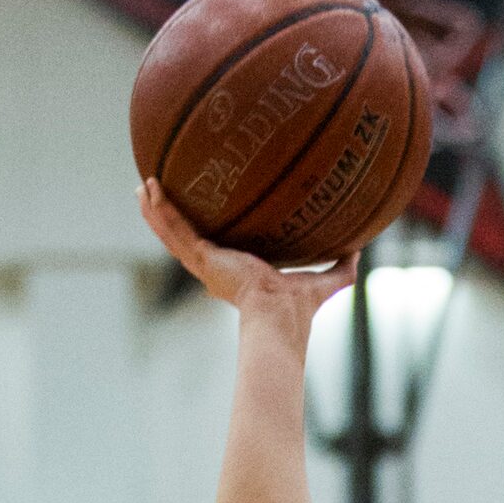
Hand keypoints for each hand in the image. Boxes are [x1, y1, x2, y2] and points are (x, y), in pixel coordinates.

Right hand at [136, 179, 356, 324]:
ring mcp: (205, 264)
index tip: (200, 214)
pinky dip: (160, 210)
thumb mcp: (325, 281)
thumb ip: (342, 265)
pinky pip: (174, 230)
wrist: (280, 318)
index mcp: (237, 272)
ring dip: (155, 209)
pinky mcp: (201, 259)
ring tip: (142, 184)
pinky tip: (147, 189)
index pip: (216, 248)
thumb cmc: (299, 309)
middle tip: (158, 192)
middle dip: (171, 216)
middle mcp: (216, 268)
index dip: (206, 232)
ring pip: (171, 232)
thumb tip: (361, 249)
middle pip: (186, 238)